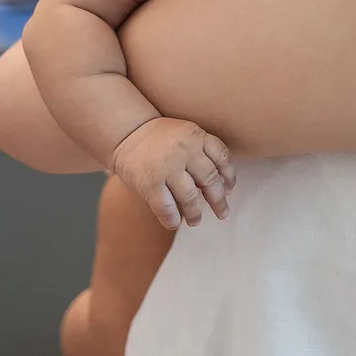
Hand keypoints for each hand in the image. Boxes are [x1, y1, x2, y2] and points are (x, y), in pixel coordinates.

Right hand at [110, 117, 234, 229]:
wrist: (126, 132)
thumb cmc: (159, 138)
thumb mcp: (185, 134)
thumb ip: (201, 152)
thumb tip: (221, 184)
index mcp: (196, 136)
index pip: (222, 157)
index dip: (229, 176)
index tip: (229, 189)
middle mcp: (185, 150)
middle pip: (210, 179)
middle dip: (218, 200)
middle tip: (222, 213)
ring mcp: (167, 167)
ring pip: (190, 197)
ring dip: (195, 213)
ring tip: (196, 221)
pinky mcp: (150, 183)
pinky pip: (166, 207)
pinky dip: (172, 219)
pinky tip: (174, 223)